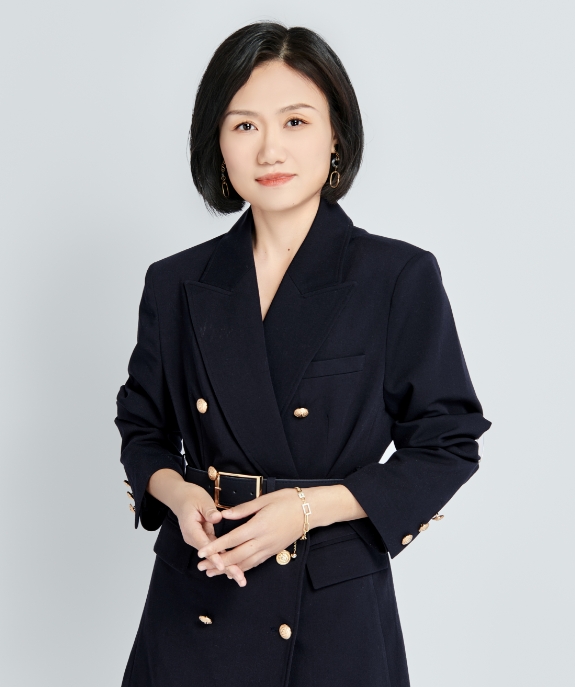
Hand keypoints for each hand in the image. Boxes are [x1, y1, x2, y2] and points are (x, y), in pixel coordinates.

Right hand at [146, 469, 245, 586]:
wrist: (181, 497)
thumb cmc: (190, 497)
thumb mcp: (200, 500)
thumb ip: (208, 510)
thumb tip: (217, 518)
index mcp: (191, 530)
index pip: (204, 545)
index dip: (214, 556)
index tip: (223, 566)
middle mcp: (194, 539)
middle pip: (211, 556)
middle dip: (226, 568)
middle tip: (239, 578)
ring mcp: (200, 540)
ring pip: (214, 556)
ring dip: (228, 567)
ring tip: (240, 578)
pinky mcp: (206, 539)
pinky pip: (216, 551)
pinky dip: (225, 559)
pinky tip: (235, 568)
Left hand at [195, 488, 305, 582]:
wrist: (310, 510)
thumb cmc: (288, 501)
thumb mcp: (264, 500)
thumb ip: (243, 509)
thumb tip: (225, 515)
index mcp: (258, 526)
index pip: (232, 539)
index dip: (216, 547)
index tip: (202, 552)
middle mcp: (263, 541)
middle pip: (236, 556)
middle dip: (217, 563)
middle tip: (201, 566)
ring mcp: (269, 548)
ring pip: (245, 563)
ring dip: (228, 569)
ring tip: (212, 573)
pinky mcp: (274, 551)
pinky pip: (256, 563)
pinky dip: (243, 568)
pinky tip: (234, 570)